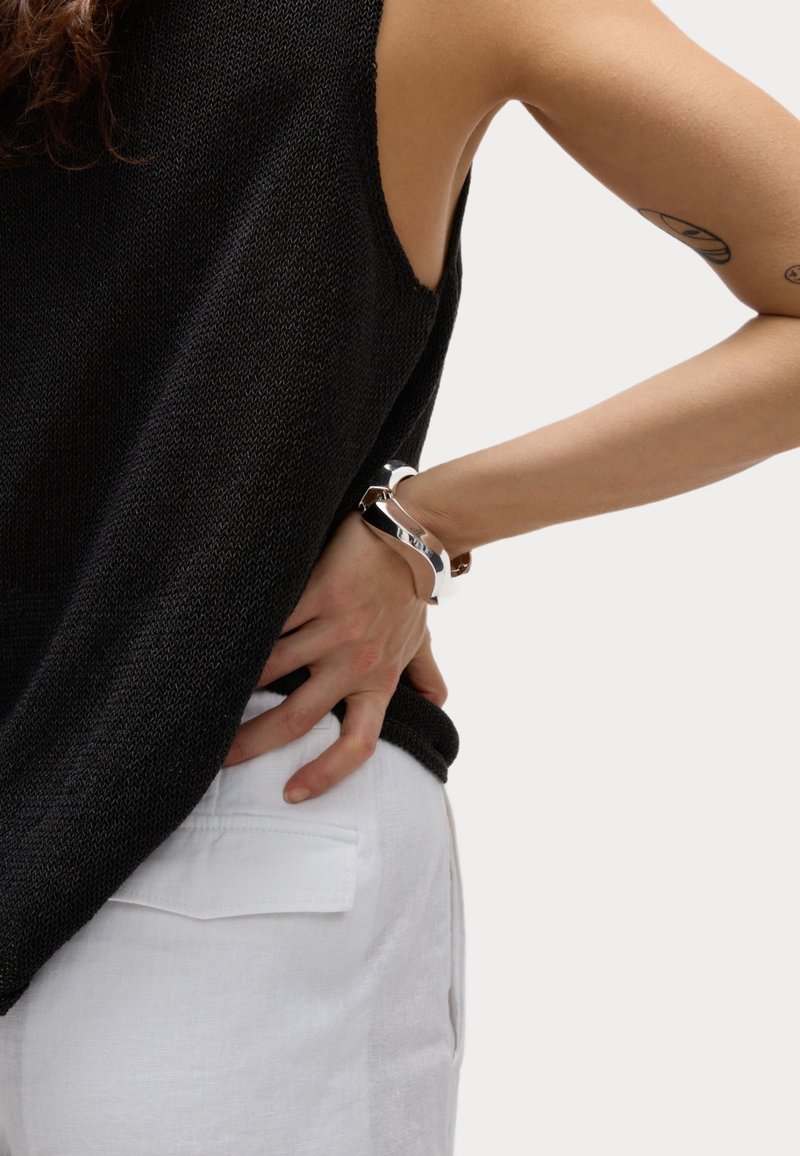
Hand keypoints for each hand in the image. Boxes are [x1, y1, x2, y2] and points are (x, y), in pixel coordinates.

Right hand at [221, 510, 447, 801]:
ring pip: (272, 668)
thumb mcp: (420, 643)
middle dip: (250, 742)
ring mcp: (335, 627)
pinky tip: (213, 642)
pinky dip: (244, 632)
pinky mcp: (318, 591)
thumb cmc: (408, 594)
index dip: (325, 775)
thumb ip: (424, 678)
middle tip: (216, 758)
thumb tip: (435, 707)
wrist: (410, 539)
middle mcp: (356, 662)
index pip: (357, 745)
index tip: (291, 794)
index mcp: (379, 682)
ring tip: (199, 697)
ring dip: (234, 685)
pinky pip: (273, 620)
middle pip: (297, 717)